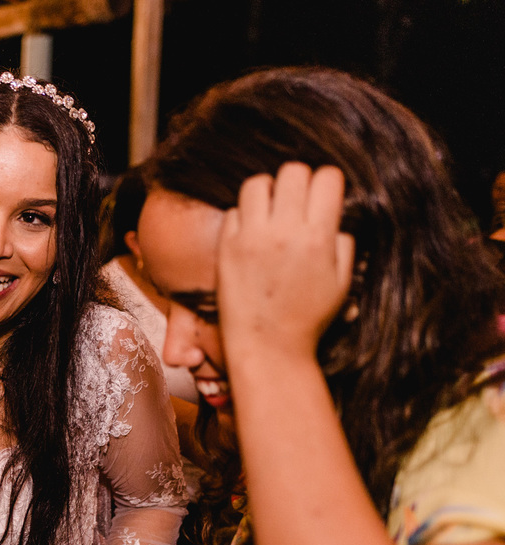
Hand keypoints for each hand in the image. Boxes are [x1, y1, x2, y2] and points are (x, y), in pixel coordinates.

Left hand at [217, 162, 356, 363]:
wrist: (267, 347)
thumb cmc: (308, 318)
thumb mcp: (342, 282)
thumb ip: (343, 244)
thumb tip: (334, 217)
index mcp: (318, 237)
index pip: (327, 177)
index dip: (328, 182)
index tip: (324, 196)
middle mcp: (284, 231)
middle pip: (292, 170)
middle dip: (299, 181)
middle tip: (297, 201)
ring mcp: (251, 237)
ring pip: (257, 182)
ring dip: (267, 191)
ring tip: (271, 210)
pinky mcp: (226, 246)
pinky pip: (233, 209)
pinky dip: (243, 215)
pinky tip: (250, 232)